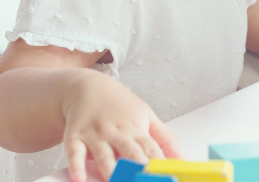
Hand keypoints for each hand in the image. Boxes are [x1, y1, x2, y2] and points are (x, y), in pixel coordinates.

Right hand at [62, 71, 181, 181]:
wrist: (89, 87)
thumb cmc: (121, 105)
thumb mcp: (147, 116)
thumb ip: (165, 138)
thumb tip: (183, 158)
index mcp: (137, 129)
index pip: (152, 149)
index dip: (159, 164)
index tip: (166, 176)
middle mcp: (118, 132)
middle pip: (131, 153)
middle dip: (138, 168)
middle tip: (144, 179)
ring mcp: (96, 135)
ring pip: (104, 156)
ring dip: (111, 171)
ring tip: (115, 181)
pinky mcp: (75, 137)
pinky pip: (75, 153)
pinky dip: (76, 166)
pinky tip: (78, 179)